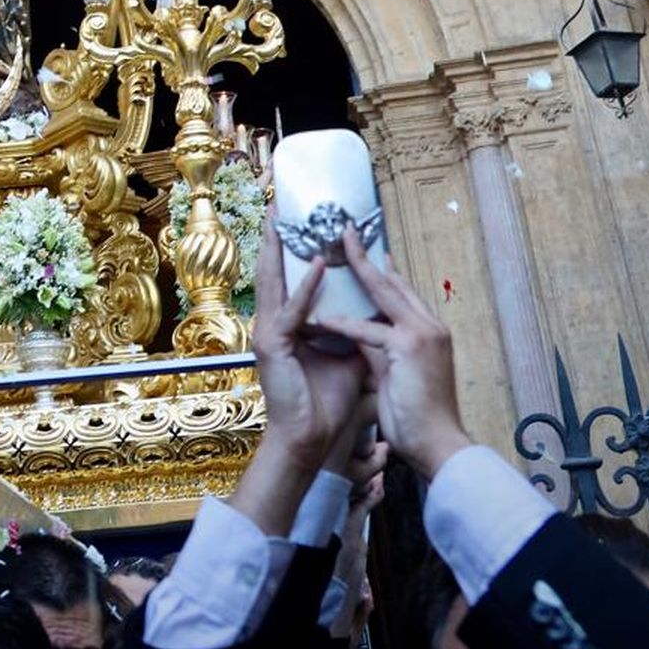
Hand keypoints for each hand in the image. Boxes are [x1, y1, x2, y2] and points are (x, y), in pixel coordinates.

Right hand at [229, 220, 362, 536]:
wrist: (312, 442)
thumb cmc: (328, 407)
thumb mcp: (349, 360)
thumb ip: (357, 334)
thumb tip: (379, 314)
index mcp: (290, 327)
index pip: (292, 280)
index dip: (295, 252)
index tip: (300, 227)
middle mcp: (275, 324)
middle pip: (275, 272)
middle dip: (275, 238)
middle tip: (276, 205)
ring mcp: (270, 333)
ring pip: (274, 282)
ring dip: (277, 248)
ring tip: (279, 218)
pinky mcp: (273, 346)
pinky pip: (292, 309)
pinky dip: (305, 287)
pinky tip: (315, 266)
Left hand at [312, 231, 470, 480]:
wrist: (440, 446)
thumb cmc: (420, 419)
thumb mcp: (399, 376)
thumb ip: (382, 351)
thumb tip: (364, 339)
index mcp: (430, 332)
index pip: (401, 292)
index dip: (382, 271)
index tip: (366, 251)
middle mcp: (429, 326)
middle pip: (393, 282)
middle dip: (367, 257)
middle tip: (346, 233)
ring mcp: (421, 333)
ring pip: (383, 293)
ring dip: (357, 270)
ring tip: (335, 249)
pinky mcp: (409, 347)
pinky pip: (369, 330)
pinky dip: (345, 323)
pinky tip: (324, 316)